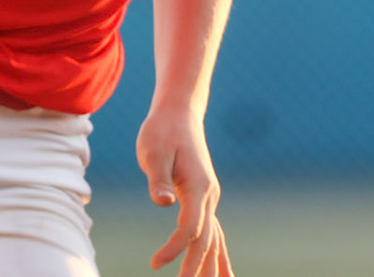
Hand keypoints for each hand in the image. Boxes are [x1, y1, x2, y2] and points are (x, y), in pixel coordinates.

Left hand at [136, 109, 233, 276]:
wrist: (179, 113)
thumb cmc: (162, 131)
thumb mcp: (153, 151)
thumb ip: (158, 179)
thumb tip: (163, 203)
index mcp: (197, 185)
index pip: (189, 227)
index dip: (174, 248)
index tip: (155, 264)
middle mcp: (209, 194)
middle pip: (206, 240)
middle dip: (197, 268)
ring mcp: (209, 197)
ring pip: (215, 239)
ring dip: (214, 266)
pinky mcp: (203, 198)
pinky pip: (214, 232)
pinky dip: (217, 254)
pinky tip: (220, 272)